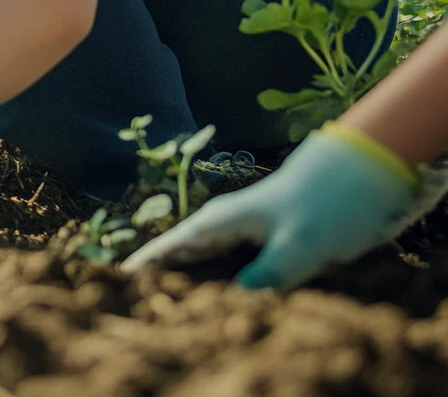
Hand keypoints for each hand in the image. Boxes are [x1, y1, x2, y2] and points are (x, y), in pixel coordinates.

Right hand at [123, 126, 428, 289]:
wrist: (362, 171)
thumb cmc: (328, 202)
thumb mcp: (299, 246)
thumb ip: (268, 277)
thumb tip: (238, 304)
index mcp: (219, 222)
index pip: (168, 248)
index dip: (143, 266)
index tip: (114, 280)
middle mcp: (224, 226)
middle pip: (178, 256)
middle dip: (156, 277)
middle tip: (132, 302)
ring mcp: (243, 233)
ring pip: (201, 262)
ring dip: (185, 281)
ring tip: (165, 306)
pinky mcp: (264, 243)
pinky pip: (226, 267)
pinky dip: (214, 283)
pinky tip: (215, 302)